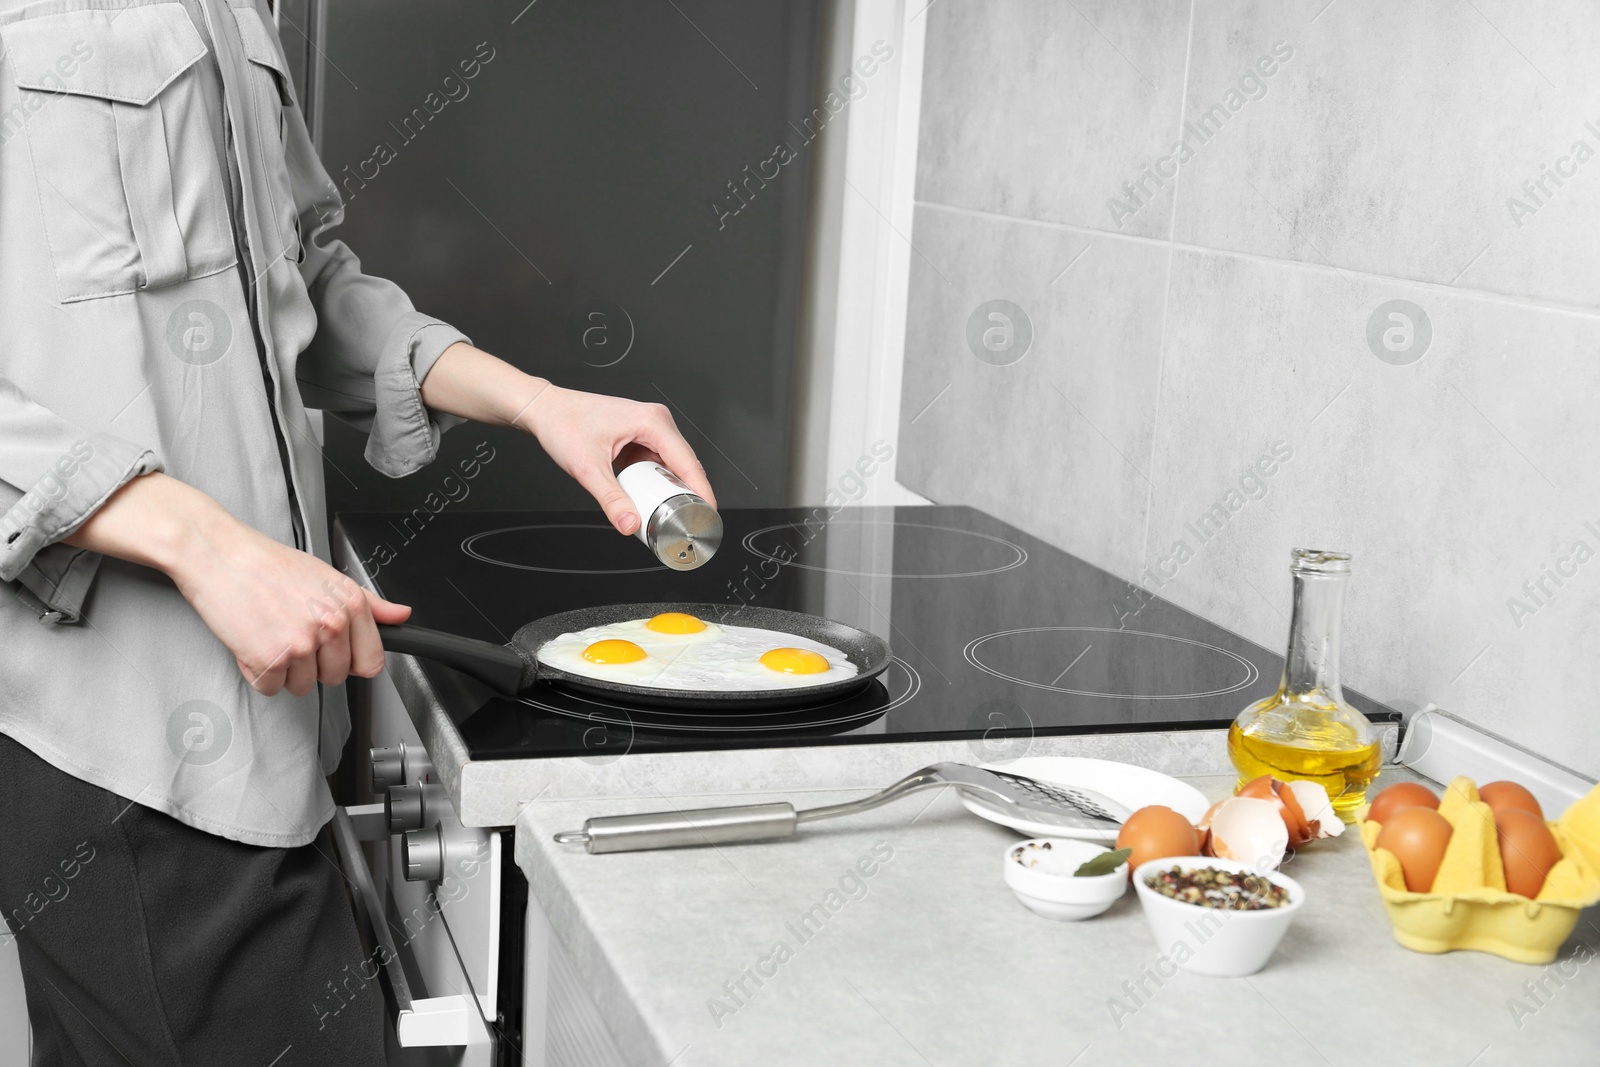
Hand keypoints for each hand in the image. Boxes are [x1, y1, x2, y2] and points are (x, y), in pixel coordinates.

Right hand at [170, 518, 411, 696]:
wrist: (219, 555)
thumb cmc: (268, 565)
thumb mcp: (329, 577)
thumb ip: (370, 603)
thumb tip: (401, 615)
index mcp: (350, 605)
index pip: (371, 661)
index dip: (352, 661)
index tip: (337, 653)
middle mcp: (330, 624)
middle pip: (336, 677)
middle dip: (313, 664)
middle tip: (292, 633)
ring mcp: (301, 644)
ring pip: (303, 686)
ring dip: (285, 669)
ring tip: (271, 633)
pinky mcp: (270, 659)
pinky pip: (271, 688)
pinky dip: (259, 673)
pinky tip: (253, 642)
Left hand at [516, 385, 716, 534]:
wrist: (546, 410)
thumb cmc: (564, 424)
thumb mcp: (588, 468)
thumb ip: (611, 499)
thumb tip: (629, 523)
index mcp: (651, 422)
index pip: (688, 462)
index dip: (702, 491)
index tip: (709, 513)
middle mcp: (655, 421)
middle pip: (684, 464)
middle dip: (688, 494)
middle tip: (687, 521)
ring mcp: (649, 428)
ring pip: (672, 465)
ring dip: (671, 489)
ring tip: (671, 514)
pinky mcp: (640, 436)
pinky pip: (658, 463)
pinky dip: (657, 482)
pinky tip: (652, 498)